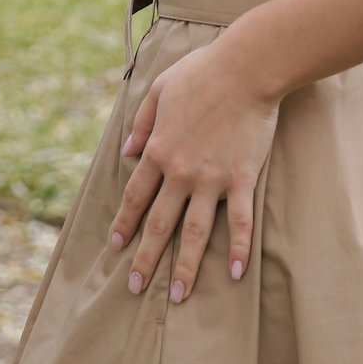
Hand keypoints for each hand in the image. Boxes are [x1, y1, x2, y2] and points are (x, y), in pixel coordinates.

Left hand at [108, 25, 280, 303]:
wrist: (245, 68)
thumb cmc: (203, 71)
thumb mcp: (159, 89)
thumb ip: (142, 123)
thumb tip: (127, 151)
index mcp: (159, 150)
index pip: (136, 195)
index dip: (125, 222)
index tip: (116, 245)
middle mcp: (180, 171)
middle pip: (159, 223)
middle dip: (145, 257)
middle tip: (135, 286)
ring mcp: (211, 179)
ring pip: (194, 232)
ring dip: (185, 266)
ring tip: (179, 295)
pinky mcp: (241, 179)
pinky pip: (239, 222)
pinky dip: (238, 249)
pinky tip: (237, 274)